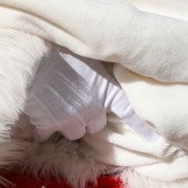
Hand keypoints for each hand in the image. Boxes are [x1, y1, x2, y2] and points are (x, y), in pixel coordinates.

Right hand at [23, 46, 158, 141]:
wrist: (34, 53)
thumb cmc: (65, 48)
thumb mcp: (93, 55)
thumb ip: (103, 70)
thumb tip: (114, 60)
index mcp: (107, 91)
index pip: (130, 112)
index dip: (143, 127)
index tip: (154, 139)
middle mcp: (92, 110)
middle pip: (96, 125)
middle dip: (89, 117)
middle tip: (78, 101)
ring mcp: (69, 120)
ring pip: (74, 132)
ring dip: (68, 123)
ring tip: (59, 105)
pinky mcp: (47, 125)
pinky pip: (46, 134)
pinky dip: (43, 127)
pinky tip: (40, 111)